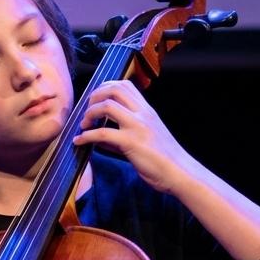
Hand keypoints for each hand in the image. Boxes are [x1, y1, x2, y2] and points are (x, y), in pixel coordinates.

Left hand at [72, 80, 194, 193]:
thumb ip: (122, 136)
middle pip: (114, 89)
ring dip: (90, 113)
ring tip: (84, 125)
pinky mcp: (132, 143)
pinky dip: (86, 136)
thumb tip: (99, 139)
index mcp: (147, 111)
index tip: (94, 100)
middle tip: (86, 112)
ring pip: (107, 106)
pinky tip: (79, 142)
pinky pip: (103, 134)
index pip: (124, 85)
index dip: (104, 88)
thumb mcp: (146, 140)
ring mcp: (137, 127)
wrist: (180, 173)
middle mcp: (143, 114)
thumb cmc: (164, 160)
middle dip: (94, 97)